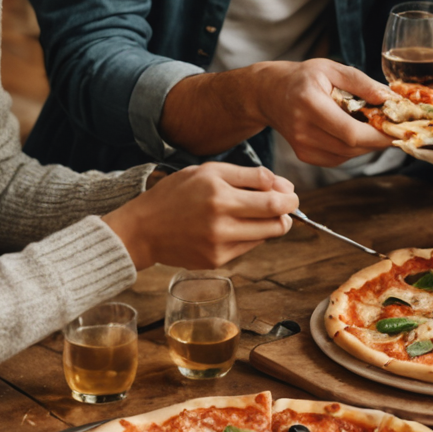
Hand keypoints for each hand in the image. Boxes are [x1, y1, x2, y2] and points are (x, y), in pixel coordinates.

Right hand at [105, 162, 298, 271]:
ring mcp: (219, 243)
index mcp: (218, 191)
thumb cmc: (176, 194)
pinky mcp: (217, 260)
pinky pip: (250, 246)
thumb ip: (247, 176)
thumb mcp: (207, 171)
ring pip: (268, 234)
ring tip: (263, 214)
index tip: (289, 192)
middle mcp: (220, 218)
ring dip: (274, 223)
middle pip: (276, 217)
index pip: (271, 194)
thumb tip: (282, 185)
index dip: (287, 193)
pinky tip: (239, 226)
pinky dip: (253, 235)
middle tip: (288, 204)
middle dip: (289, 209)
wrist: (143, 229)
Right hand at [254, 59, 394, 167]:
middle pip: (351, 147)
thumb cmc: (301, 77)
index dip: (378, 136)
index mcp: (309, 103)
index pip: (350, 132)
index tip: (399, 130)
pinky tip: (355, 132)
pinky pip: (338, 158)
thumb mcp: (331, 68)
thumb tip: (389, 99)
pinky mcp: (304, 155)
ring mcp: (301, 146)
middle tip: (395, 128)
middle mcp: (303, 129)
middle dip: (378, 140)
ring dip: (367, 144)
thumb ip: (361, 82)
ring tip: (375, 126)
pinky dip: (353, 148)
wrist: (268, 93)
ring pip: (347, 155)